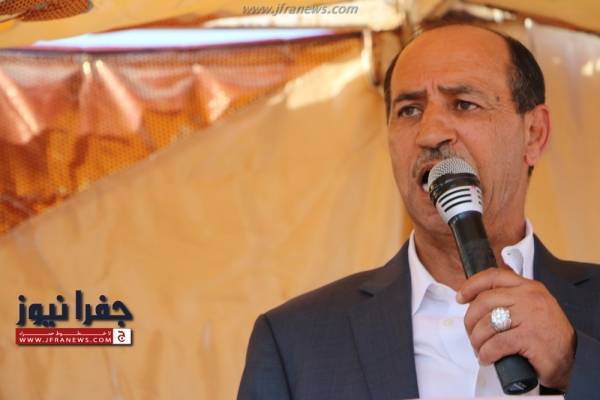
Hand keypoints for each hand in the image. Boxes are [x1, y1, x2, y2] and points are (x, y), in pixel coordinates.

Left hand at [456, 268, 575, 390]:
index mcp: (528, 287)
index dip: (471, 286)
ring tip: (480, 350)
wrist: (569, 360)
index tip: (460, 298)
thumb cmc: (544, 334)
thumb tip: (474, 298)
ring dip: (477, 341)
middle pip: (484, 302)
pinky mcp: (530, 338)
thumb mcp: (530, 307)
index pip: (493, 276)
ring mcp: (531, 316)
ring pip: (487, 324)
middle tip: (472, 336)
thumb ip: (509, 298)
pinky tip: (487, 358)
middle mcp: (529, 297)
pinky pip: (496, 344)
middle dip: (470, 321)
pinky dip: (486, 353)